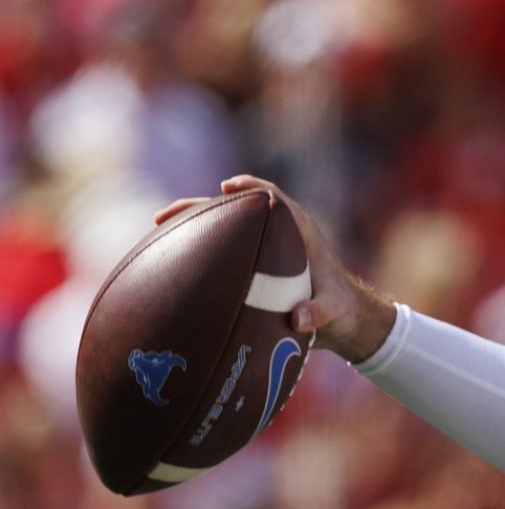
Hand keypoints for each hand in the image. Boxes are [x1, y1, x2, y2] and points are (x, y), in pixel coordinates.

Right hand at [156, 176, 395, 362]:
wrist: (343, 321)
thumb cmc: (342, 311)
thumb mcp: (336, 312)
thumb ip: (321, 313)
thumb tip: (298, 319)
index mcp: (302, 233)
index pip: (276, 200)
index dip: (252, 188)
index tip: (228, 187)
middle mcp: (280, 235)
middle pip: (237, 210)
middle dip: (203, 206)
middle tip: (167, 214)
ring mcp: (264, 248)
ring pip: (224, 228)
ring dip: (193, 224)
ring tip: (158, 227)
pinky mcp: (253, 264)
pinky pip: (222, 249)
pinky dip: (199, 248)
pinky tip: (170, 258)